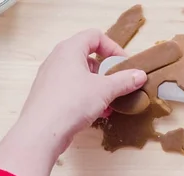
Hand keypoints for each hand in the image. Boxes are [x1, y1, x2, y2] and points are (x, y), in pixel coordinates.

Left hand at [0, 29, 146, 175]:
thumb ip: (124, 81)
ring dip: (98, 86)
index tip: (124, 65)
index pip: (94, 36)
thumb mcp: (105, 90)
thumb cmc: (73, 102)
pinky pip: (71, 89)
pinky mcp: (47, 94)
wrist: (42, 131)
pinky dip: (86, 96)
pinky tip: (97, 113)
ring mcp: (50, 77)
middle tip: (118, 84)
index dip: (113, 48)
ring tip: (110, 102)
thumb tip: (140, 75)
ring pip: (80, 75)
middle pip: (87, 56)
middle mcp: (57, 59)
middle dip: (106, 70)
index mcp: (70, 50)